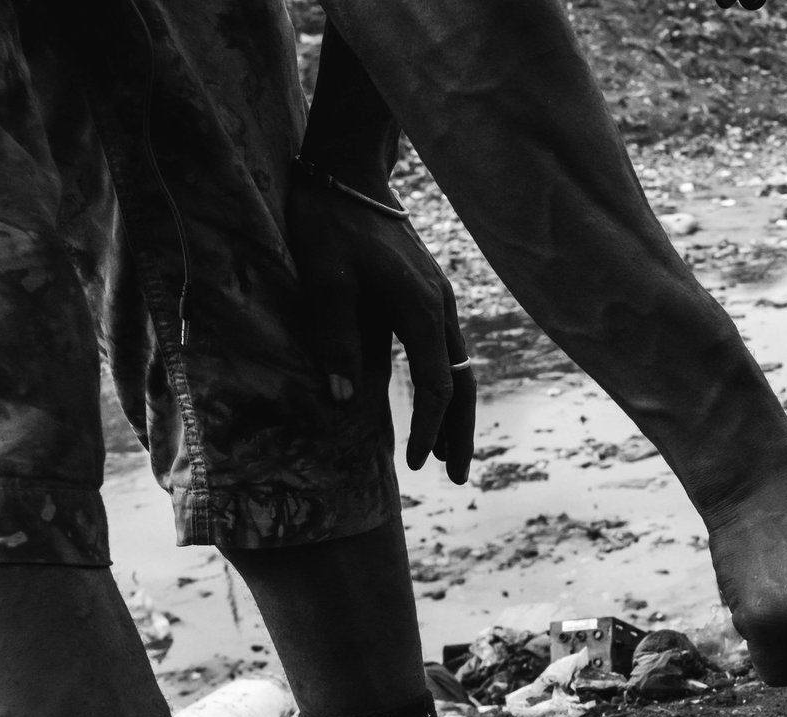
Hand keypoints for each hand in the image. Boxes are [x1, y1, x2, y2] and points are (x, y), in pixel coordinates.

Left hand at [286, 169, 475, 481]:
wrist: (347, 169)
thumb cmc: (330, 220)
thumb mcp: (324, 279)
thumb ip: (336, 340)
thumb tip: (345, 401)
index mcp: (420, 309)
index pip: (435, 386)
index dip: (426, 429)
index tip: (411, 463)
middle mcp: (439, 308)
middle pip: (462, 385)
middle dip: (460, 434)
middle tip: (459, 477)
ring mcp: (438, 299)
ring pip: (459, 369)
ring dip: (456, 413)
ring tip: (449, 452)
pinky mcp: (428, 291)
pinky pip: (447, 350)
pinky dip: (446, 384)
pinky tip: (434, 400)